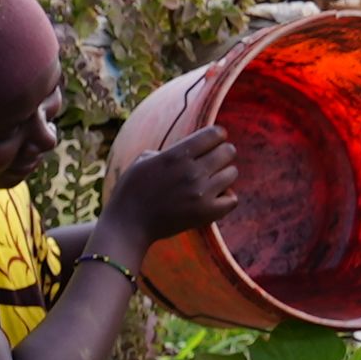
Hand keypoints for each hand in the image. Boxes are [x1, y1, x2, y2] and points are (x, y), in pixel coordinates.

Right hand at [102, 123, 239, 248]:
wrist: (127, 225)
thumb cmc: (131, 191)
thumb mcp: (143, 160)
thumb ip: (170, 151)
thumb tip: (190, 149)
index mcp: (176, 155)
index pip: (214, 134)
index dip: (216, 135)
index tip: (212, 141)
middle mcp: (192, 171)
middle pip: (228, 151)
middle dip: (222, 153)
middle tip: (212, 162)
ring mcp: (201, 193)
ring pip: (232, 173)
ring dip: (224, 175)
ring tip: (211, 181)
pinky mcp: (205, 213)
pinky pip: (232, 199)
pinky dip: (226, 197)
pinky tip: (214, 197)